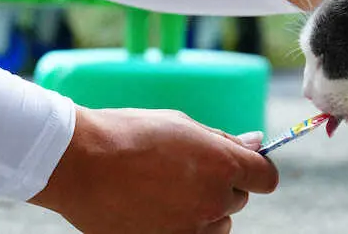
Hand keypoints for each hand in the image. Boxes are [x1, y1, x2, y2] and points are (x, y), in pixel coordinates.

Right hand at [31, 107, 276, 232]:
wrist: (81, 164)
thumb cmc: (129, 135)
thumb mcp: (181, 125)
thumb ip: (223, 140)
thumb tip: (256, 142)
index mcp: (222, 166)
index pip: (266, 177)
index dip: (256, 169)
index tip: (243, 165)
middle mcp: (213, 202)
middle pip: (238, 199)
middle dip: (222, 184)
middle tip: (185, 168)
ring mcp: (191, 230)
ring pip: (218, 224)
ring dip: (205, 210)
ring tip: (166, 188)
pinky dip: (182, 226)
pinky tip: (154, 207)